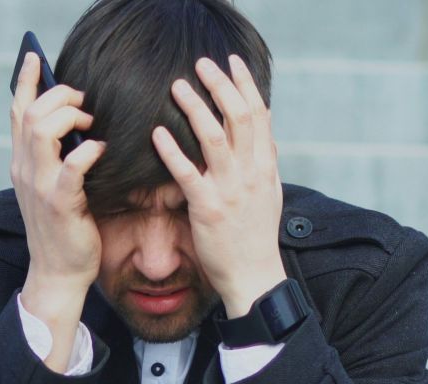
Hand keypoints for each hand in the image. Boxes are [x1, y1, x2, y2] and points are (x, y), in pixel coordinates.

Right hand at [9, 52, 107, 303]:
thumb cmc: (62, 229)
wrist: (58, 274)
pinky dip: (88, 151)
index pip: (16, 112)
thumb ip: (55, 157)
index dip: (26, 81)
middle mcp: (24, 170)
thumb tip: (77, 124)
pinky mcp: (59, 204)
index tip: (35, 56)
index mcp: (21, 164)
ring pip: (42, 130)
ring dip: (71, 117)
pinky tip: (101, 149)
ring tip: (93, 124)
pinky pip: (71, 166)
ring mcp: (38, 187)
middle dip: (60, 96)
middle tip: (85, 102)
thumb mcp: (51, 187)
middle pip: (30, 112)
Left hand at [151, 54, 287, 317]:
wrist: (254, 276)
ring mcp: (230, 190)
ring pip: (214, 137)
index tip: (232, 62)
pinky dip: (172, 150)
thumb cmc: (257, 236)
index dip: (246, 84)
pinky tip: (157, 132)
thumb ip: (265, 163)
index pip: (260, 114)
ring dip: (195, 107)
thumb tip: (266, 136)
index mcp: (267, 166)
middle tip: (202, 64)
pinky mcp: (208, 208)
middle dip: (220, 85)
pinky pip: (187, 173)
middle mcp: (252, 172)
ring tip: (177, 86)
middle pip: (238, 116)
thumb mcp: (270, 194)